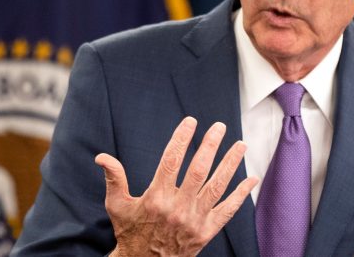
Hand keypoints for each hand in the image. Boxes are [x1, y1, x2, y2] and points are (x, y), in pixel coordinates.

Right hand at [94, 117, 257, 256]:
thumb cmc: (130, 231)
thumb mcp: (117, 206)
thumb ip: (114, 178)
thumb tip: (102, 157)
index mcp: (156, 198)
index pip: (171, 160)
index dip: (181, 138)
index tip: (191, 121)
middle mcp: (177, 208)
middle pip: (198, 170)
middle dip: (210, 146)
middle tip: (220, 127)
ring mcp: (194, 221)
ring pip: (217, 187)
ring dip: (230, 164)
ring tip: (240, 144)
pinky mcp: (206, 232)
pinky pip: (227, 211)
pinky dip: (241, 195)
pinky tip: (251, 179)